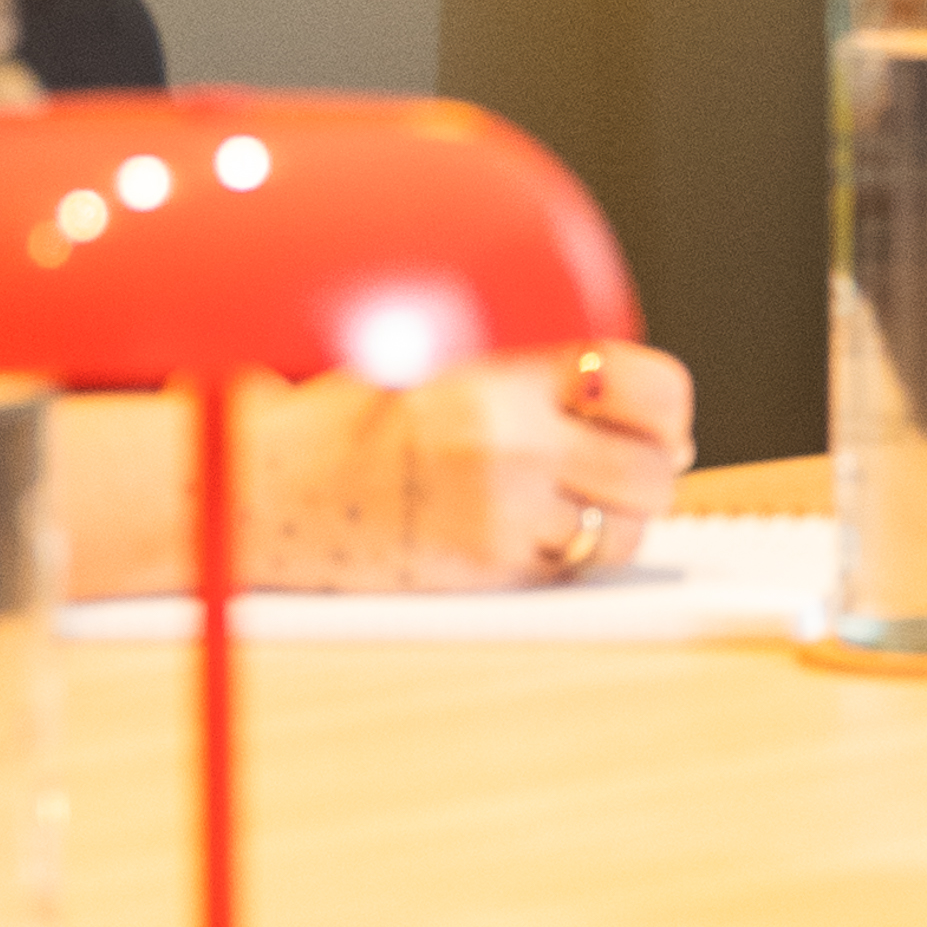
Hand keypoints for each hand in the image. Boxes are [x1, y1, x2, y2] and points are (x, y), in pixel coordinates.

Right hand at [240, 346, 698, 593]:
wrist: (263, 489)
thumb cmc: (342, 421)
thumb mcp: (435, 360)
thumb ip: (524, 372)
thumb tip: (628, 399)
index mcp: (505, 370)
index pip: (644, 385)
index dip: (663, 406)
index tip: (655, 415)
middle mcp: (513, 437)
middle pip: (652, 466)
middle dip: (654, 469)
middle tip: (634, 467)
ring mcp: (503, 508)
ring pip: (625, 526)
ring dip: (619, 520)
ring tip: (585, 505)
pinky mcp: (486, 565)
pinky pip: (574, 565)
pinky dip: (574, 555)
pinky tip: (541, 534)